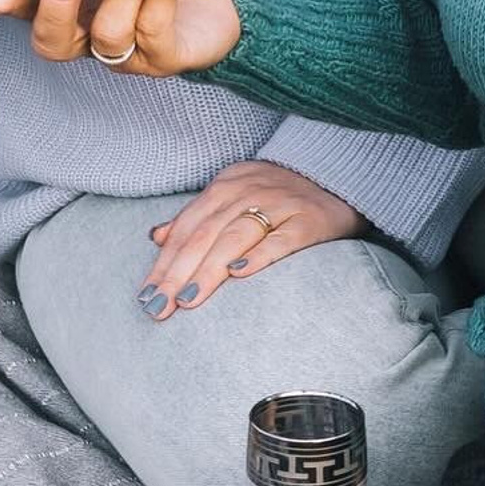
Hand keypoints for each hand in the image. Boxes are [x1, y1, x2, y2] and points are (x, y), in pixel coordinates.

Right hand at [0, 0, 240, 75]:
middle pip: (51, 41)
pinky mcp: (163, 58)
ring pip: (105, 38)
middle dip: (52, 10)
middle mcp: (88, 32)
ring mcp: (124, 51)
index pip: (22, 6)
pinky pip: (151, 33)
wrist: (218, 0)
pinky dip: (156, 2)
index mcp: (68, 1)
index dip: (2, 0)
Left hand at [135, 161, 366, 319]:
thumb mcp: (235, 194)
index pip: (188, 226)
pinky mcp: (309, 220)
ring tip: (187, 300)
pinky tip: (239, 275)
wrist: (338, 177)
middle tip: (158, 308)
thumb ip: (198, 216)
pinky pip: (281, 238)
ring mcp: (280, 203)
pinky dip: (258, 255)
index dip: (165, 261)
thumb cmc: (279, 195)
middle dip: (177, 273)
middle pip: (205, 234)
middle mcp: (249, 190)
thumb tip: (156, 237)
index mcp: (227, 184)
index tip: (146, 296)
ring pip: (236, 237)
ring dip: (208, 269)